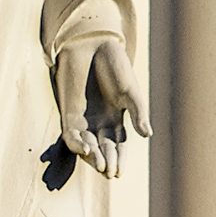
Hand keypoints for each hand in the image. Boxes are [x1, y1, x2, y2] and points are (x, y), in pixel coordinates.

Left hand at [54, 29, 151, 176]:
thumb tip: (147, 135)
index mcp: (117, 118)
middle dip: (107, 162)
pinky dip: (76, 145)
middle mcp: (99, 123)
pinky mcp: (68, 113)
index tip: (119, 173)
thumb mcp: (130, 90)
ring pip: (87, 147)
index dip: (120, 160)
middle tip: (110, 173)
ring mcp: (83, 119)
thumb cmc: (114, 64)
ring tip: (100, 165)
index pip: (119, 146)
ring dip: (92, 158)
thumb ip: (138, 112)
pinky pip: (70, 136)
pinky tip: (85, 148)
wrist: (91, 43)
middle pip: (104, 150)